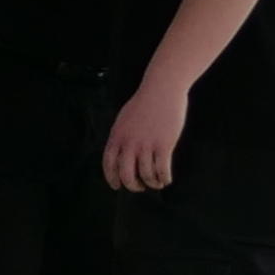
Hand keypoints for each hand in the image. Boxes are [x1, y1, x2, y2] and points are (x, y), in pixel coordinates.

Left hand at [102, 79, 188, 194]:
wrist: (162, 88)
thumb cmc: (145, 102)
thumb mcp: (124, 119)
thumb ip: (121, 136)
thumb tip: (120, 154)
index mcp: (117, 136)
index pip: (109, 164)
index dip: (112, 178)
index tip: (117, 186)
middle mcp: (129, 142)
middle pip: (126, 175)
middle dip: (133, 186)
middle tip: (140, 187)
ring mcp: (146, 144)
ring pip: (146, 175)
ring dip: (152, 183)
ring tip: (157, 182)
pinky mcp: (164, 145)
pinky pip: (162, 170)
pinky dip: (164, 178)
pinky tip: (166, 179)